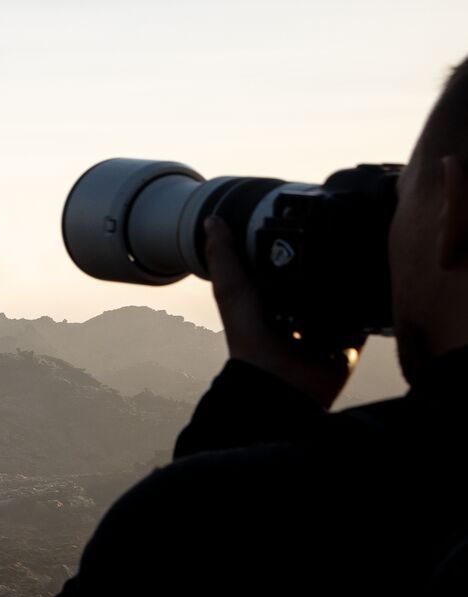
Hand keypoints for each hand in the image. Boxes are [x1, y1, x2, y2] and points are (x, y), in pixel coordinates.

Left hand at [205, 216, 356, 407]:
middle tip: (348, 229)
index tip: (309, 216)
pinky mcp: (350, 340)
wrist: (281, 380)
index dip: (296, 243)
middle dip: (331, 260)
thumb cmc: (250, 336)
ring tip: (369, 248)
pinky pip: (367, 318)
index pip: (288, 263)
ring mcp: (326, 325)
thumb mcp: (233, 290)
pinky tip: (383, 280)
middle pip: (319, 278)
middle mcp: (299, 310)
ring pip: (345, 295)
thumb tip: (212, 219)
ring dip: (354, 278)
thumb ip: (223, 257)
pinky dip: (373, 304)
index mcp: (272, 297)